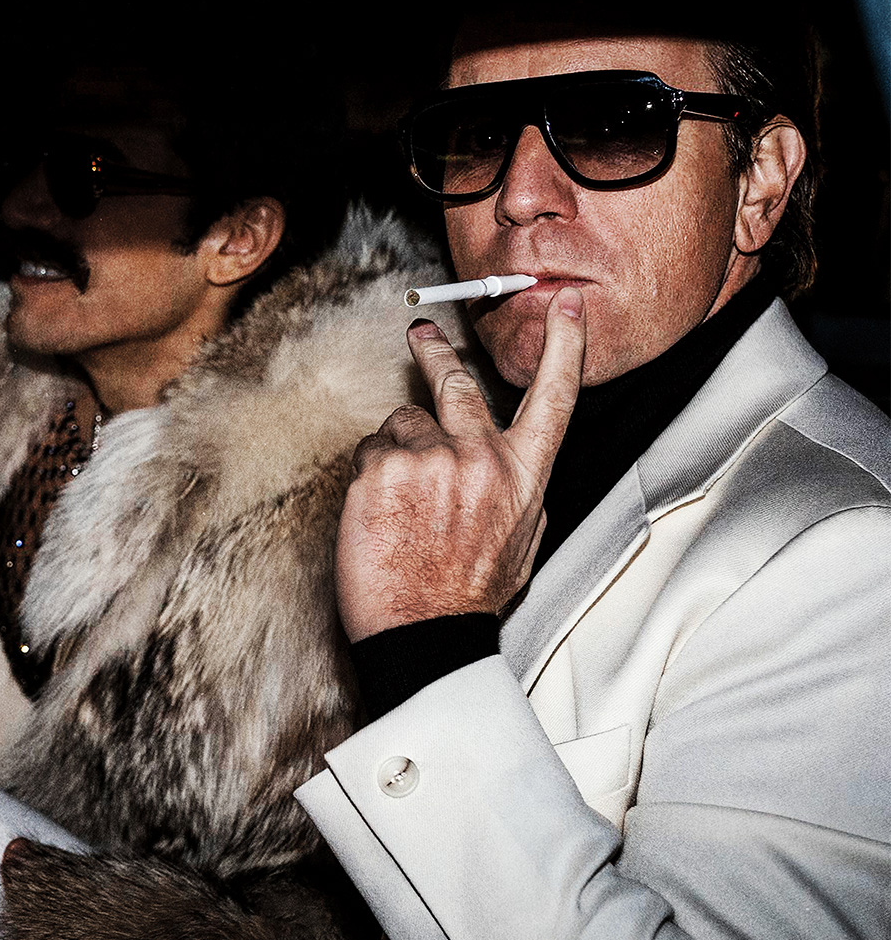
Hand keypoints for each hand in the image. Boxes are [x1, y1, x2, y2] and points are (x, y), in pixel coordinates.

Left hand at [335, 287, 584, 640]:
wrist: (422, 634)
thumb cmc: (469, 594)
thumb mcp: (523, 542)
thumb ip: (519, 489)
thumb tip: (507, 459)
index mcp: (522, 476)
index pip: (553, 399)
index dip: (565, 346)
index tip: (568, 305)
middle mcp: (480, 458)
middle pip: (458, 384)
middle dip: (438, 352)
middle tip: (422, 333)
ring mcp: (430, 459)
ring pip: (403, 423)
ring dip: (397, 451)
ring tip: (399, 505)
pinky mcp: (382, 468)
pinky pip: (371, 449)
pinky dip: (370, 475)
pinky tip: (379, 515)